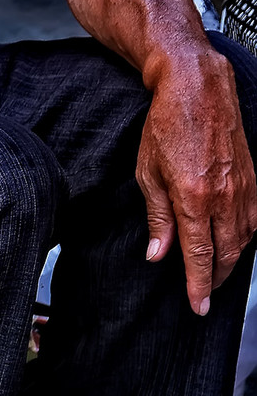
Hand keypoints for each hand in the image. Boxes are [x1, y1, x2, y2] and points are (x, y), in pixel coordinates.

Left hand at [138, 47, 256, 313]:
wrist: (199, 88)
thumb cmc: (167, 126)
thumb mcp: (148, 175)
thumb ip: (157, 219)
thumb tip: (159, 254)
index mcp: (195, 198)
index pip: (199, 255)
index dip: (198, 285)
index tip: (198, 307)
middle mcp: (225, 196)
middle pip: (227, 252)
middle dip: (216, 279)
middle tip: (203, 297)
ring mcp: (244, 186)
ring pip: (245, 237)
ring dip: (232, 261)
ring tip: (216, 275)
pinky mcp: (253, 176)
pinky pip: (253, 217)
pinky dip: (245, 237)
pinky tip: (234, 244)